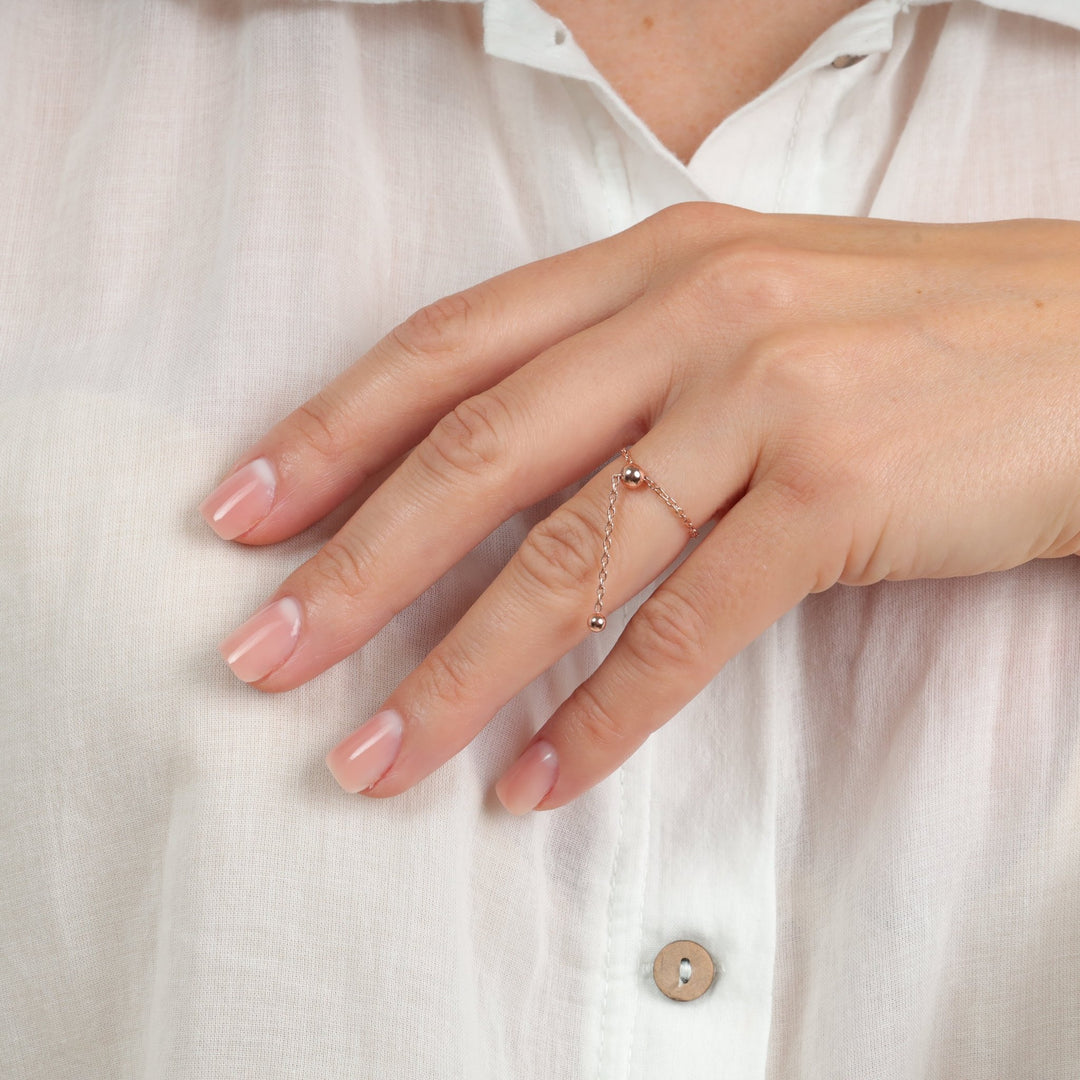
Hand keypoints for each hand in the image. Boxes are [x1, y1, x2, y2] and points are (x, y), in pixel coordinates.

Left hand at [198, 203, 1079, 812]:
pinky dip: (604, 717)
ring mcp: (766, 403)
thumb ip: (625, 365)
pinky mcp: (837, 496)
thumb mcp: (751, 310)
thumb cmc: (917, 333)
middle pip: (477, 455)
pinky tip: (540, 778)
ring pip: (568, 558)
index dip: (332, 431)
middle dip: (355, 565)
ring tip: (376, 753)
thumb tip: (501, 469)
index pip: (451, 348)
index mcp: (655, 265)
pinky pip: (688, 627)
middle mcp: (694, 318)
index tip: (246, 511)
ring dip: (457, 671)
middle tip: (264, 651)